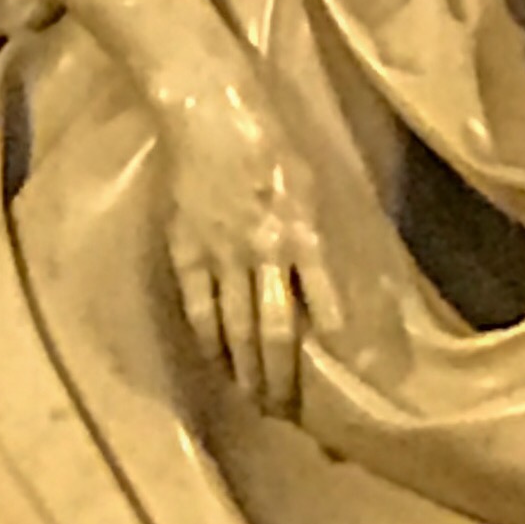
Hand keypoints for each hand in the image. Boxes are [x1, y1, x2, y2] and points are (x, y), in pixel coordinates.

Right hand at [153, 70, 340, 417]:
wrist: (211, 107)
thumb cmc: (273, 136)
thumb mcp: (313, 183)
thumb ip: (316, 239)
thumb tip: (324, 291)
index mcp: (304, 231)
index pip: (321, 307)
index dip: (328, 349)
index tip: (339, 383)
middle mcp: (265, 251)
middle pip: (276, 333)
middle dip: (283, 380)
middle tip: (291, 416)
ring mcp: (221, 254)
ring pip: (236, 331)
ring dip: (247, 373)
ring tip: (256, 403)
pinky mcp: (185, 251)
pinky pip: (198, 311)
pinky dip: (210, 344)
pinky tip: (218, 367)